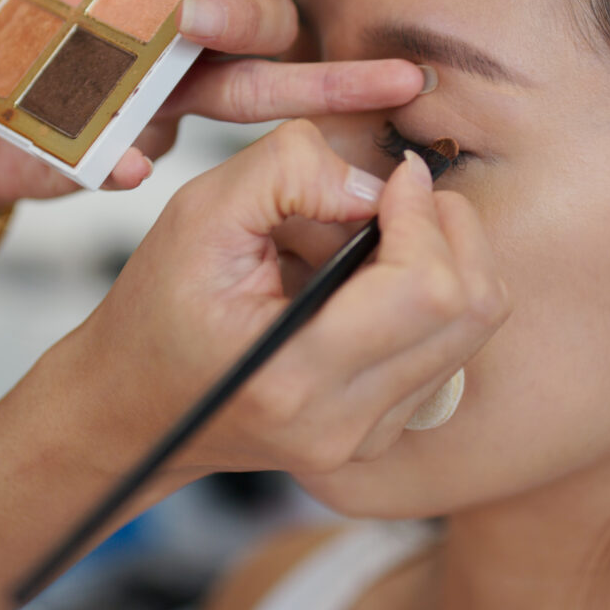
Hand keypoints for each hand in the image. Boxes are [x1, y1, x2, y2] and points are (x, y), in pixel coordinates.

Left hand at [0, 0, 429, 237]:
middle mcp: (172, 31)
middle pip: (266, 24)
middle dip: (257, 15)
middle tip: (201, 9)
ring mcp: (155, 95)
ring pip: (240, 95)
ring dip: (245, 87)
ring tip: (189, 55)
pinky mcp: (120, 151)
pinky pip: (145, 158)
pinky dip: (135, 158)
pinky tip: (119, 155)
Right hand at [52, 120, 509, 478]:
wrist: (135, 409)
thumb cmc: (156, 314)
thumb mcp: (198, 215)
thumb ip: (289, 172)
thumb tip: (380, 183)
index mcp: (293, 374)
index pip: (426, 290)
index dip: (424, 214)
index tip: (396, 176)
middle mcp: (343, 421)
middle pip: (471, 308)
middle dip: (448, 230)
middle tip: (394, 199)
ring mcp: (369, 437)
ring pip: (474, 326)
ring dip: (441, 260)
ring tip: (371, 243)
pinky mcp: (384, 433)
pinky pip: (452, 347)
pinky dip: (428, 297)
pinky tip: (367, 284)